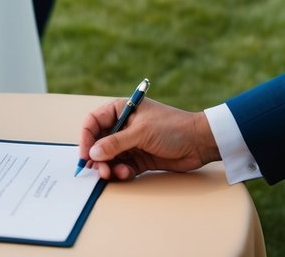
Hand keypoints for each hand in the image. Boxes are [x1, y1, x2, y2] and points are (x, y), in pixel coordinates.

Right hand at [79, 97, 219, 180]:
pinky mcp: (139, 158)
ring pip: (110, 157)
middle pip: (99, 143)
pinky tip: (127, 174)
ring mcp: (131, 143)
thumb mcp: (141, 133)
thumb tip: (92, 153)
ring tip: (116, 173)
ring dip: (109, 167)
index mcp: (121, 110)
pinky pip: (122, 166)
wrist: (200, 142)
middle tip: (100, 171)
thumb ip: (115, 143)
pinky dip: (121, 172)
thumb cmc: (172, 128)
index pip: (93, 122)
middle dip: (97, 158)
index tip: (85, 154)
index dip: (86, 138)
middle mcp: (123, 126)